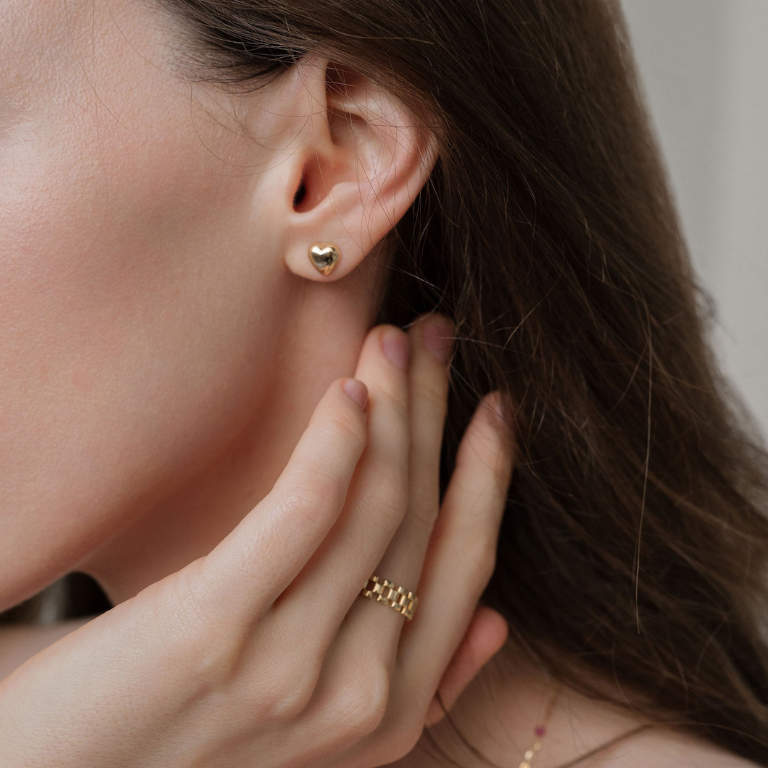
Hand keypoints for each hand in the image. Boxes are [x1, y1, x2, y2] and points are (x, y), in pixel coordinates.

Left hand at [0, 314, 514, 767]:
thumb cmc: (185, 735)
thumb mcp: (324, 729)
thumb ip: (419, 682)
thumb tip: (497, 623)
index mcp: (389, 717)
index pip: (462, 568)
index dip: (488, 480)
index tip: (494, 410)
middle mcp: (356, 699)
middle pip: (420, 518)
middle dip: (439, 413)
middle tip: (437, 337)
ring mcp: (290, 669)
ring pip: (375, 505)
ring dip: (395, 407)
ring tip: (391, 338)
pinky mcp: (216, 630)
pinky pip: (304, 513)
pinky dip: (335, 444)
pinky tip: (346, 390)